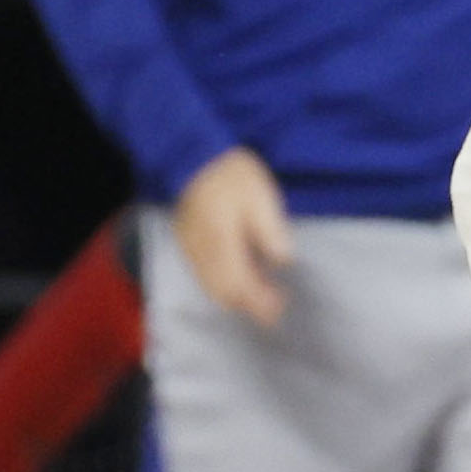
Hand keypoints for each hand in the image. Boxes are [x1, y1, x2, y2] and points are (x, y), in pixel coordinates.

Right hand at [172, 145, 295, 329]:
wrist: (193, 158)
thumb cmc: (231, 175)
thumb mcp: (260, 196)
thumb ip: (270, 230)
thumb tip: (283, 260)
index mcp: (221, 241)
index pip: (238, 283)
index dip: (257, 302)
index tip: (278, 310)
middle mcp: (202, 251)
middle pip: (222, 292)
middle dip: (247, 306)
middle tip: (273, 313)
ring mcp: (191, 249)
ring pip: (210, 286)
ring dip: (234, 298)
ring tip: (261, 300)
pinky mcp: (187, 244)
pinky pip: (203, 275)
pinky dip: (222, 285)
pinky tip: (239, 280)